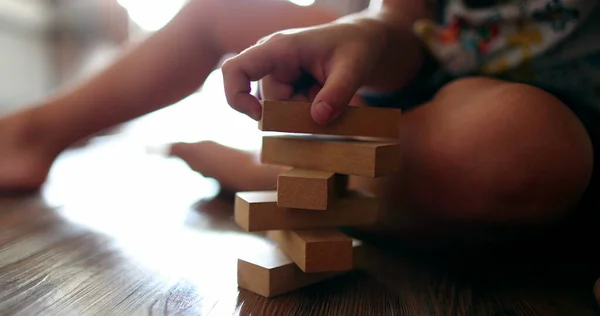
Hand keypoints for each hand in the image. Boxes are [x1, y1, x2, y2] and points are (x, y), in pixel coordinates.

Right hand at [221, 21, 386, 124]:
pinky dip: (307, 109)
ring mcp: (276, 73)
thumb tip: (318, 119)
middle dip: (298, 110)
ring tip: (327, 90)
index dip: (236, 97)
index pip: (235, 69)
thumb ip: (338, 94)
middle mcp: (270, 60)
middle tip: (327, 98)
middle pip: (269, 103)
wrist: (361, 41)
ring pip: (280, 110)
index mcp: (279, 48)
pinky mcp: (284, 84)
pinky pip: (289, 109)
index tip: (259, 116)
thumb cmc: (356, 47)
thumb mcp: (354, 69)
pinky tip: (321, 93)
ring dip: (305, 109)